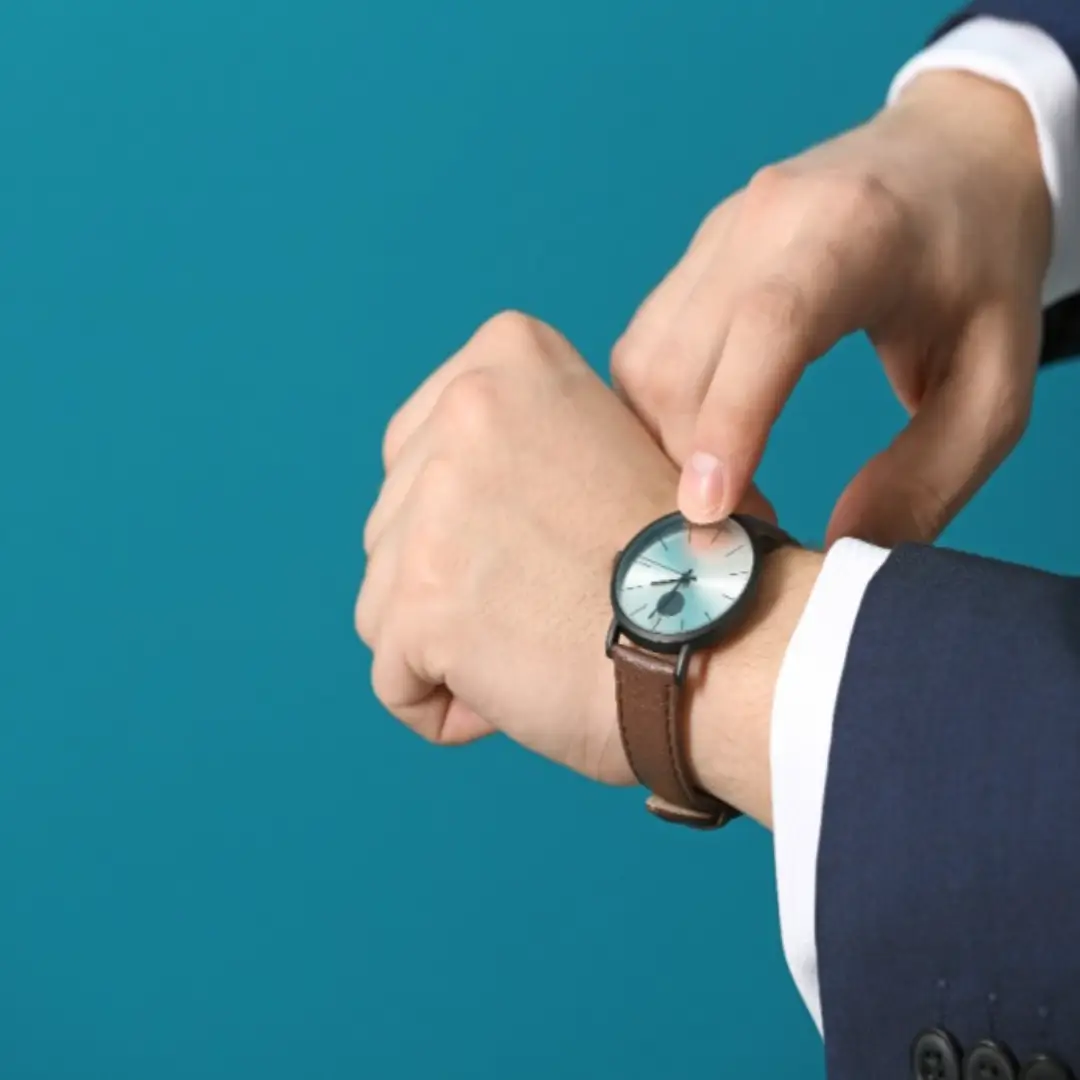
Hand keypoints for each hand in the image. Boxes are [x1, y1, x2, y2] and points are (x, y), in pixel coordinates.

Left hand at [358, 311, 821, 820]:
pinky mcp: (420, 604)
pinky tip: (518, 694)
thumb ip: (519, 445)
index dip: (470, 519)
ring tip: (541, 646)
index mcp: (508, 357)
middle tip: (554, 600)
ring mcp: (431, 510)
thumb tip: (447, 500)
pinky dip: (447, 705)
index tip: (543, 541)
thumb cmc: (689, 566)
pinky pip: (395, 678)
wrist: (733, 643)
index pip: (416, 452)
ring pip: (385, 600)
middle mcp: (460, 413)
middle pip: (394, 525)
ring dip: (449, 643)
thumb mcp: (604, 443)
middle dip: (454, 581)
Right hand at [611, 71, 1051, 545]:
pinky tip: (701, 447)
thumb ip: (927, 474)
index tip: (708, 512)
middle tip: (742, 533)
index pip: (768, 325)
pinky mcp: (696, 255)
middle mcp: (766, 219)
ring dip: (662, 442)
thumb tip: (837, 551)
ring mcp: (718, 232)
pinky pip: (645, 347)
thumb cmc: (982, 268)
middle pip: (681, 358)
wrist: (954, 154)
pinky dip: (657, 412)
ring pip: (644, 358)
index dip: (729, 422)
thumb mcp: (996, 382)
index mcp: (856, 230)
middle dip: (690, 462)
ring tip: (725, 494)